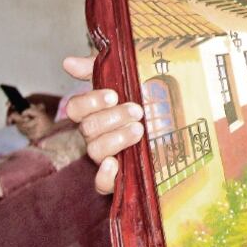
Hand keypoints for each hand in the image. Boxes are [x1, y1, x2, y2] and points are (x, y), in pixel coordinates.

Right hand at [63, 56, 143, 193]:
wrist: (178, 120)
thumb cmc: (146, 96)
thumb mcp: (124, 77)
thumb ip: (97, 68)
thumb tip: (68, 62)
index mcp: (94, 112)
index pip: (75, 108)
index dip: (90, 101)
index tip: (114, 94)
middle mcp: (96, 135)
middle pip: (88, 129)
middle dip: (113, 118)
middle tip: (137, 110)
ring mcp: (106, 156)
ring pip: (95, 151)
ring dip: (116, 138)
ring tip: (139, 129)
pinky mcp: (119, 177)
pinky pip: (101, 184)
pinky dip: (104, 177)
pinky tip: (114, 165)